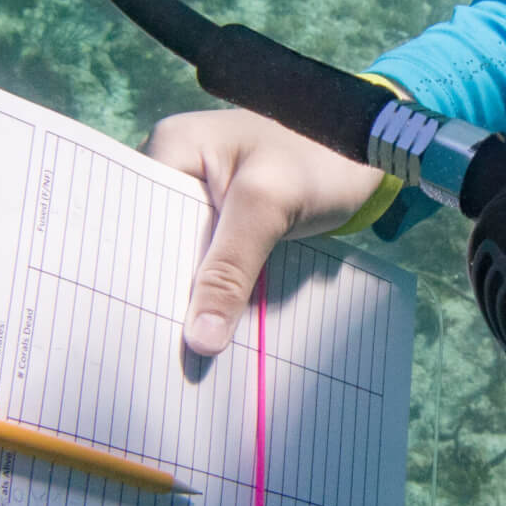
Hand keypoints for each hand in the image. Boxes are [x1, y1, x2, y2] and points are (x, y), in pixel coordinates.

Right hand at [144, 108, 382, 354]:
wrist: (373, 152)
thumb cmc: (322, 155)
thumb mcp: (270, 204)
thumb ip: (230, 267)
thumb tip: (199, 340)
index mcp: (170, 148)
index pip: (131, 219)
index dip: (131, 270)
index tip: (133, 325)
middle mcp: (176, 172)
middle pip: (152, 245)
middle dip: (163, 293)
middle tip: (162, 354)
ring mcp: (202, 200)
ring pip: (183, 261)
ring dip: (191, 301)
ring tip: (185, 357)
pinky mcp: (229, 223)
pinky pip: (211, 265)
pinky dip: (216, 294)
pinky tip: (215, 335)